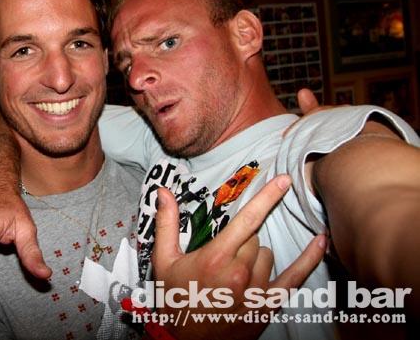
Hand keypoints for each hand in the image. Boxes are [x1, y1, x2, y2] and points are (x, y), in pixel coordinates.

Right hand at [151, 175, 325, 338]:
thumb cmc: (174, 300)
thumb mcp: (164, 261)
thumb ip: (167, 223)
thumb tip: (163, 192)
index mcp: (216, 258)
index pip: (247, 220)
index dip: (266, 197)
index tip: (283, 180)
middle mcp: (240, 273)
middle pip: (253, 238)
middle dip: (239, 241)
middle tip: (221, 257)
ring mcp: (256, 291)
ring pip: (267, 255)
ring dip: (254, 256)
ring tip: (233, 272)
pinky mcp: (267, 306)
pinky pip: (295, 277)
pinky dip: (309, 258)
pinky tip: (321, 241)